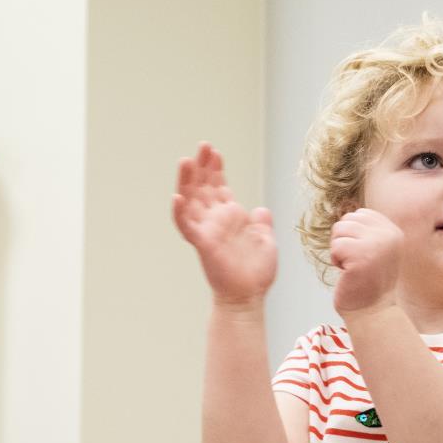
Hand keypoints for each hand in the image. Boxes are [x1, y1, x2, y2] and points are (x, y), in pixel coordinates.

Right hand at [172, 142, 277, 307]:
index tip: (214, 151)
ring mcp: (206, 230)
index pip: (218, 186)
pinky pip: (186, 226)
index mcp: (230, 216)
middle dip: (201, 166)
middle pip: (203, 187)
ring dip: (186, 181)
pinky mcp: (202, 243)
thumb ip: (262, 223)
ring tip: (185, 161)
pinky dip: (180, 212)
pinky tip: (177, 196)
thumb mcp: (265, 241)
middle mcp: (215, 220)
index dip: (215, 169)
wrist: (249, 296)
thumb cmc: (256, 272)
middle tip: (202, 145)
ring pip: (191, 201)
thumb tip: (261, 210)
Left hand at [329, 208, 402, 316]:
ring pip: (339, 230)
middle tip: (355, 262)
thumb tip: (348, 214)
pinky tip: (347, 273)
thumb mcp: (377, 250)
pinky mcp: (361, 257)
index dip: (353, 234)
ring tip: (352, 267)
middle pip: (348, 220)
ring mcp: (377, 245)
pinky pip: (336, 246)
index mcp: (394, 232)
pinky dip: (336, 261)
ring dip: (339, 250)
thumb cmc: (369, 283)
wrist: (373, 313)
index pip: (361, 214)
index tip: (362, 254)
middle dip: (344, 240)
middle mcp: (389, 235)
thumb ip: (368, 230)